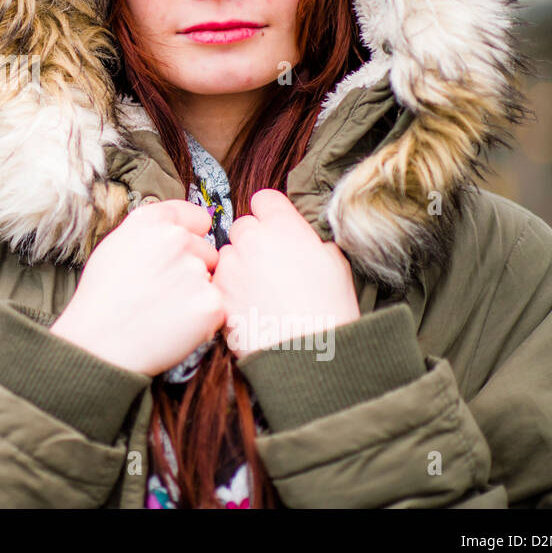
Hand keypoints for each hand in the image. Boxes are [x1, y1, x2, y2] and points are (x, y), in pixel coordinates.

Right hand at [50, 199, 222, 376]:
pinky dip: (202, 318)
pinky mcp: (210, 303)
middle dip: (193, 268)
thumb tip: (176, 231)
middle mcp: (176, 239)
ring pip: (211, 280)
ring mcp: (195, 271)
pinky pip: (216, 307)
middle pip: (207, 251)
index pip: (197, 216)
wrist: (98, 343)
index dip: (193, 234)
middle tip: (163, 290)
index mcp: (152, 222)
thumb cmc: (102, 299)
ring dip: (197, 294)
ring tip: (164, 309)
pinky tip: (174, 324)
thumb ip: (149, 232)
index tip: (187, 249)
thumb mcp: (115, 247)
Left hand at [210, 189, 359, 359]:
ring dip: (238, 266)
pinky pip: (218, 281)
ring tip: (261, 291)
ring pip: (227, 254)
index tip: (274, 227)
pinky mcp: (216, 291)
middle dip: (253, 241)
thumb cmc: (330, 309)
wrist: (308, 353)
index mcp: (284, 225)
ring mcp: (230, 265)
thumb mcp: (335, 262)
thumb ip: (309, 240)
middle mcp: (252, 238)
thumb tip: (298, 238)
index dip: (270, 214)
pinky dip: (228, 290)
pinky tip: (248, 307)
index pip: (264, 199)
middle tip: (270, 265)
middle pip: (243, 226)